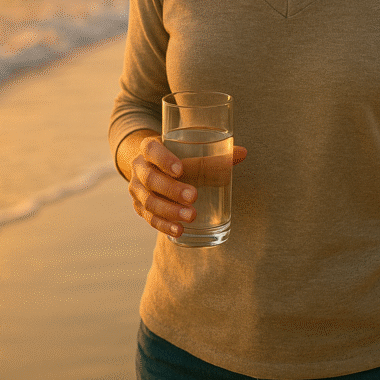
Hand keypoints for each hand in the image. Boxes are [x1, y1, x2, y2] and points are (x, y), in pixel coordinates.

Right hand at [128, 134, 246, 237]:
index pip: (151, 149)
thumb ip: (214, 155)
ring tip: (191, 216)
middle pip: (150, 179)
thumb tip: (242, 153)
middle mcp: (139, 168)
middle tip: (193, 196)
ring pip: (149, 202)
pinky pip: (150, 218)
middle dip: (172, 190)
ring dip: (170, 211)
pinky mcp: (140, 207)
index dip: (163, 159)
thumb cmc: (177, 156)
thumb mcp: (190, 151)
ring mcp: (136, 189)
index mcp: (149, 148)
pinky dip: (165, 226)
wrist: (153, 166)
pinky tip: (180, 230)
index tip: (180, 169)